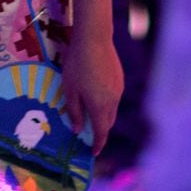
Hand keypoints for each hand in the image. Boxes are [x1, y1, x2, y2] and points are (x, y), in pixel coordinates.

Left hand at [61, 31, 122, 155]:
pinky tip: (96, 92)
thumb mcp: (70, 89)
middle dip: (100, 131)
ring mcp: (118, 89)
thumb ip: (74, 111)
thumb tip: (78, 130)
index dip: (98, 144)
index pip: (102, 132)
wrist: (94, 38)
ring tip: (91, 112)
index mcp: (100, 107)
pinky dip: (107, 102)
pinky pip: (114, 97)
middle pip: (108, 122)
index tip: (94, 152)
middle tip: (90, 134)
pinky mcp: (119, 79)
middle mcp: (113, 101)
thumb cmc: (77, 64)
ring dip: (104, 115)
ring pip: (112, 109)